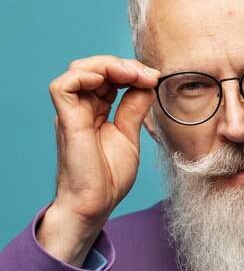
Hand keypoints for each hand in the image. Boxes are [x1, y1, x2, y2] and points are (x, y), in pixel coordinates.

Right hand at [36, 55, 160, 265]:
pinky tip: (108, 80)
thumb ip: (134, 108)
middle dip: (124, 65)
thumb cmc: (109, 178)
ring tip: (133, 75)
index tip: (154, 78)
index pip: (109, 76)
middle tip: (148, 75)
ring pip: (79, 69)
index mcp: (96, 110)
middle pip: (95, 67)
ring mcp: (72, 113)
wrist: (95, 205)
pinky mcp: (66, 120)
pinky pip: (63, 86)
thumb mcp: (129, 135)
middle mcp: (81, 108)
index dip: (131, 70)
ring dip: (109, 66)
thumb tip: (147, 83)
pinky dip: (85, 75)